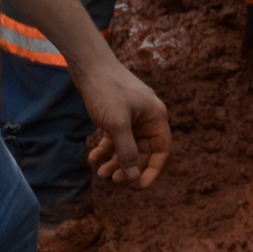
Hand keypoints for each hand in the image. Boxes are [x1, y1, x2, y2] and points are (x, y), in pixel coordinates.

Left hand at [79, 57, 170, 187]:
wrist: (90, 65)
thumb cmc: (107, 90)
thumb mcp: (117, 124)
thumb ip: (126, 151)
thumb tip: (133, 177)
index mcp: (156, 117)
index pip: (162, 150)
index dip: (153, 170)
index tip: (139, 187)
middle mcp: (148, 117)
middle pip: (145, 150)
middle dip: (130, 166)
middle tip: (113, 180)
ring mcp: (133, 115)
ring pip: (128, 145)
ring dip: (115, 161)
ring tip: (100, 173)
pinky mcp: (117, 113)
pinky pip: (116, 137)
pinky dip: (105, 149)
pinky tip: (92, 158)